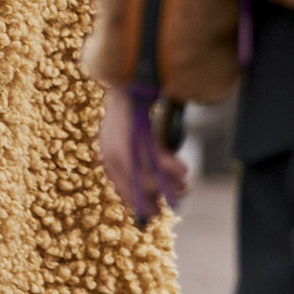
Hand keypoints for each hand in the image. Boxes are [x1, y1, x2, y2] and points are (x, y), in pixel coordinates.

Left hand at [97, 84, 189, 223]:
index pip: (121, 186)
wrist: (130, 80)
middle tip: (174, 204)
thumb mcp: (132, 138)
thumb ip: (140, 160)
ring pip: (145, 175)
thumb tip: (158, 185)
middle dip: (154, 198)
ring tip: (185, 187)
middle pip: (133, 185)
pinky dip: (170, 165)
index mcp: (108, 155)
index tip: (151, 213)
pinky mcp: (135, 132)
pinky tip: (184, 170)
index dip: (137, 201)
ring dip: (169, 183)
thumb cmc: (133, 110)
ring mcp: (121, 143)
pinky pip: (155, 156)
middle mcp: (111, 152)